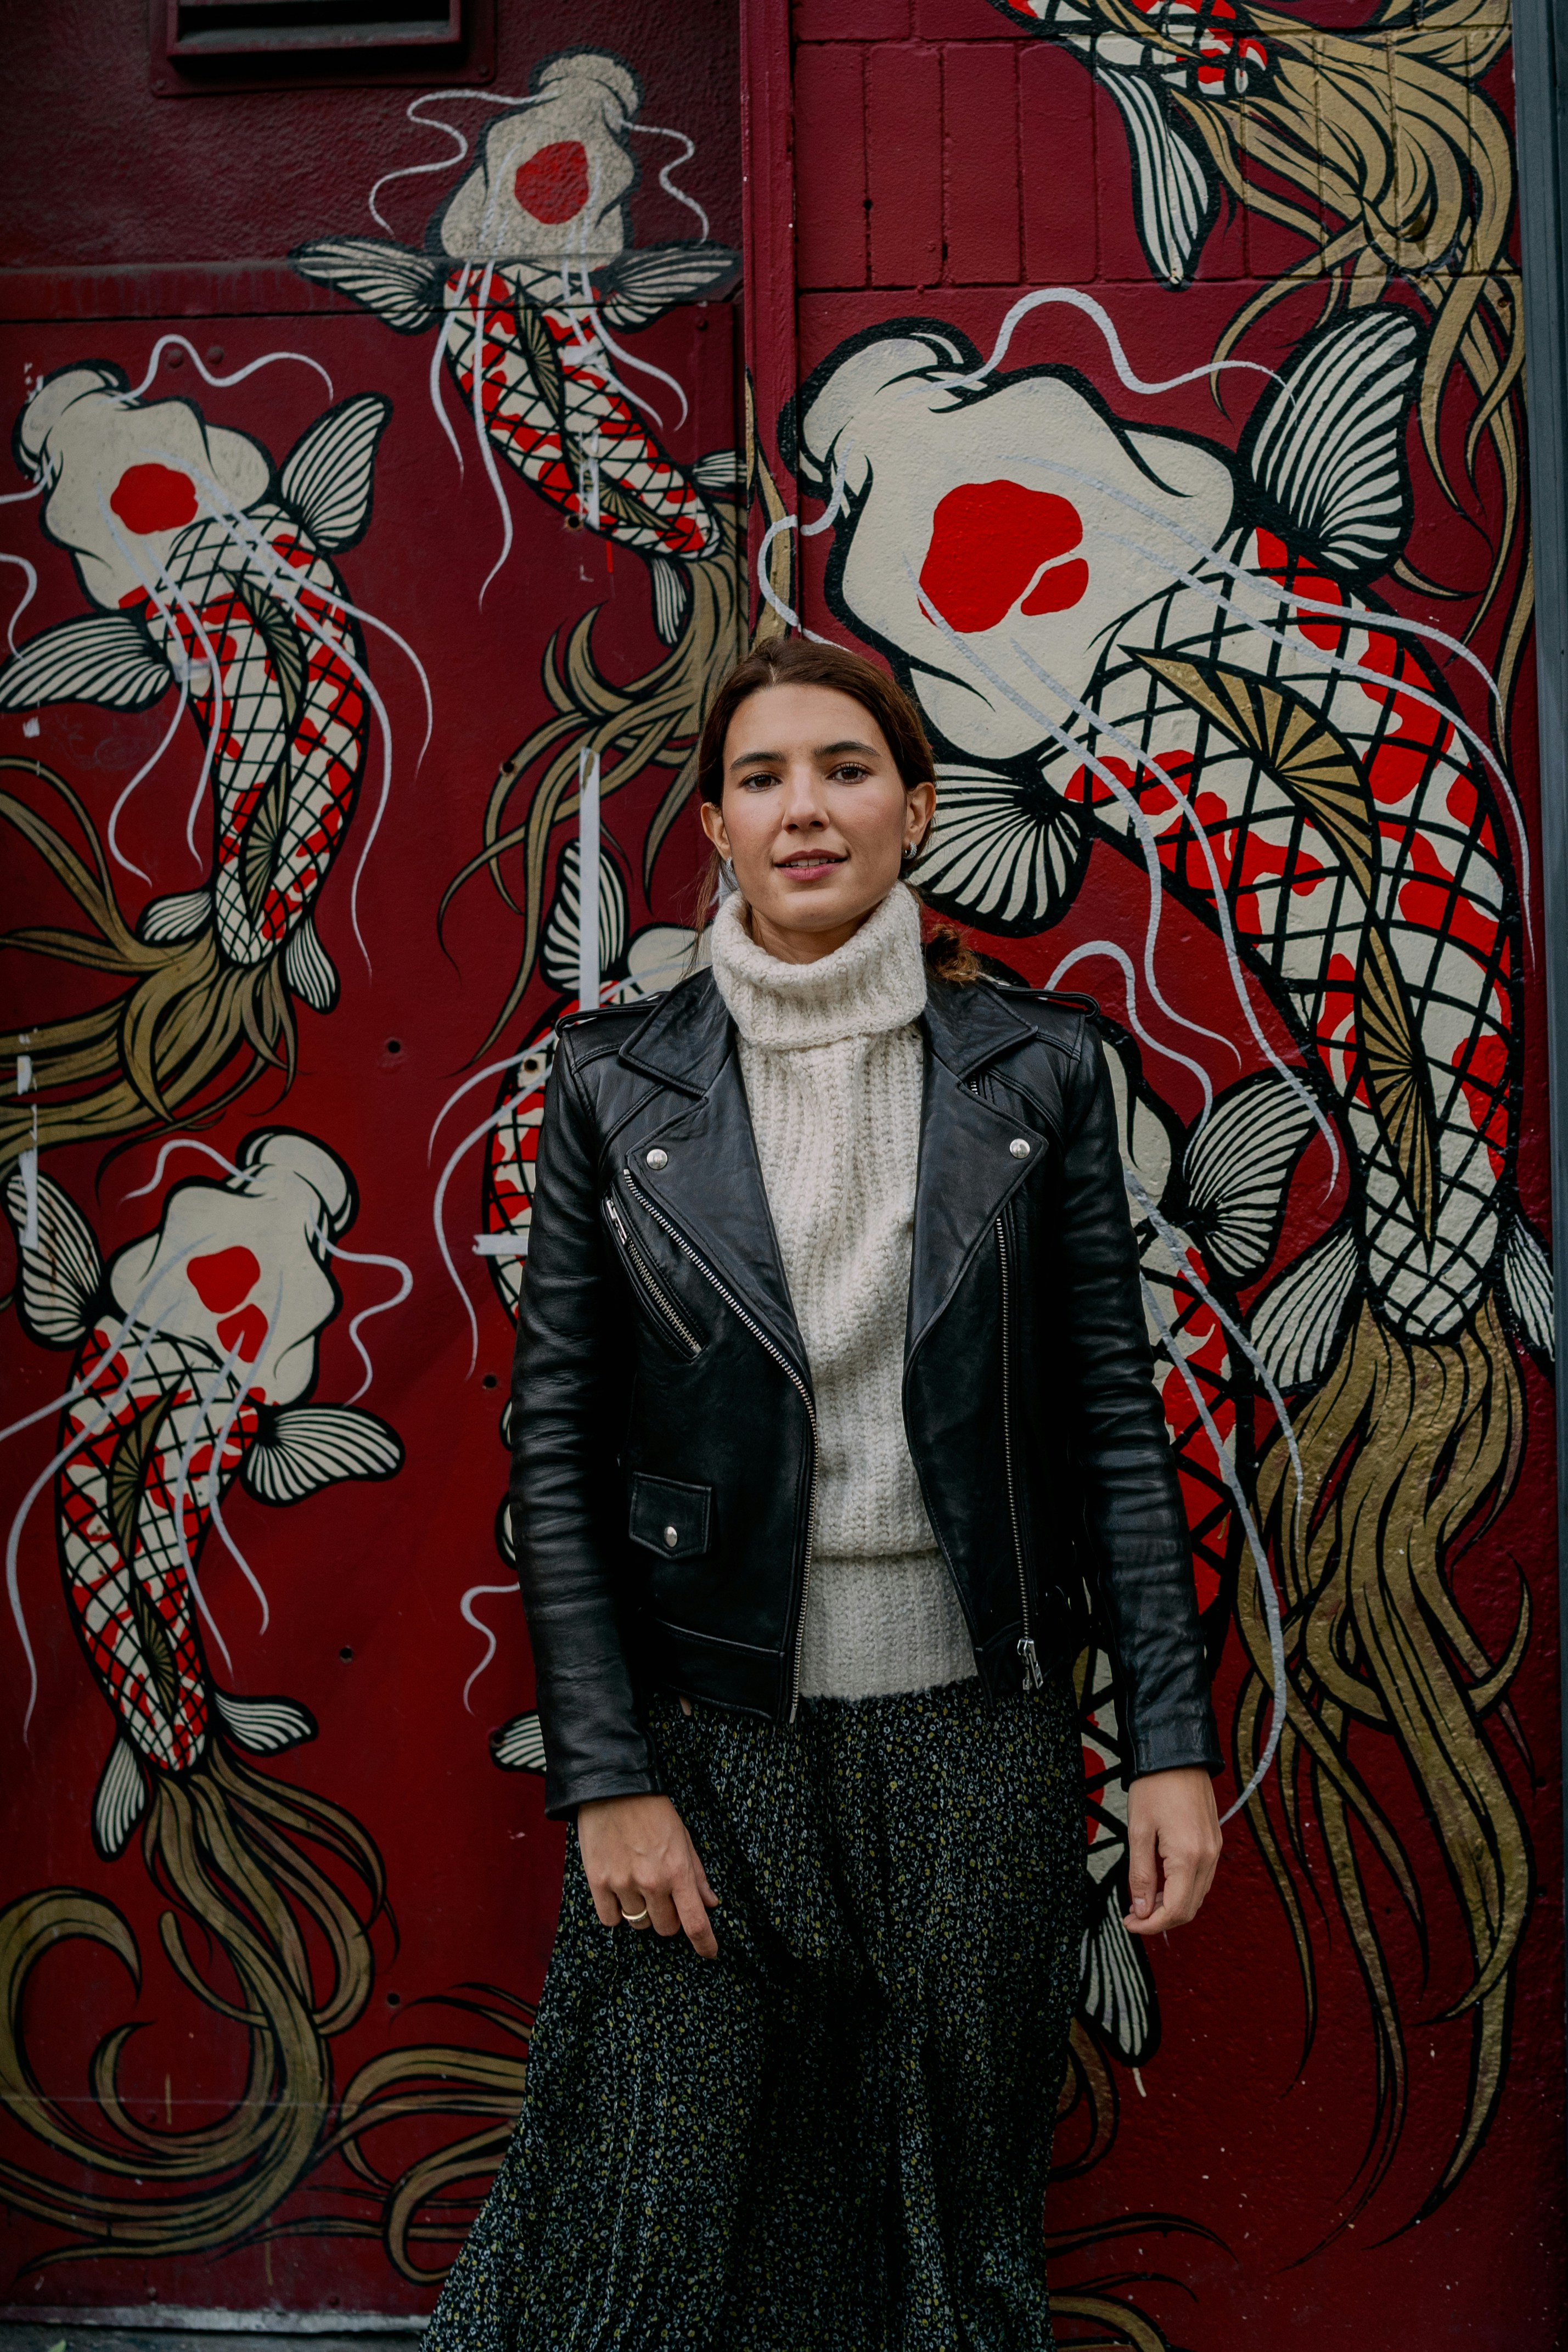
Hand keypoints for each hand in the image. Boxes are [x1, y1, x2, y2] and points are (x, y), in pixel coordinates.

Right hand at [577, 1792, 719, 1958]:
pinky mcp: (598, 1882)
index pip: (695, 1922)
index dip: (705, 1944)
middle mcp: (652, 1882)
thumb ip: (696, 1874)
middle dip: (669, 1918)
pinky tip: (618, 1891)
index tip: (710, 1954)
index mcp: (678, 1871)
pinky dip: (616, 1912)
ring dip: (642, 1912)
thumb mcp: (684, 1837)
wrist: (612, 1788)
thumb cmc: (652, 1810)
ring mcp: (623, 1884)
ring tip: (637, 1885)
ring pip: (639, 1924)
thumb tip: (710, 1903)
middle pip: (665, 1928)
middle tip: (662, 1896)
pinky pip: (611, 1919)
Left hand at [1123, 1766, 1221, 1935]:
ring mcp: (1215, 1850)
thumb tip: (1142, 1910)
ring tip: (1142, 1899)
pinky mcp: (1214, 1842)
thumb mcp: (1139, 1831)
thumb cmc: (1153, 1787)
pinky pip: (1201, 1878)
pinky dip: (1181, 1888)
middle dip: (1160, 1919)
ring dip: (1171, 1905)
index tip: (1129, 1923)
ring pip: (1196, 1895)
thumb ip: (1141, 1875)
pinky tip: (1161, 1882)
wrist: (1177, 1753)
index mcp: (1189, 1857)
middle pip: (1189, 1908)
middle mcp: (1209, 1857)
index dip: (1151, 1925)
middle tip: (1133, 1915)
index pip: (1175, 1910)